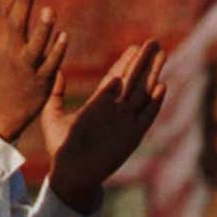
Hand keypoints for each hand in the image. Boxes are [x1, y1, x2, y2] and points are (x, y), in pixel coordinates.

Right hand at [0, 0, 68, 141]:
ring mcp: (28, 68)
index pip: (3, 13)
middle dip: (24, 0)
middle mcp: (12, 54)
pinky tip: (64, 35)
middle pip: (18, 23)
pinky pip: (51, 64)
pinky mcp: (43, 81)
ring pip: (36, 46)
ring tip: (49, 10)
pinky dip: (57, 51)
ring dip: (42, 28)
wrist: (1, 118)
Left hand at [44, 40, 165, 213]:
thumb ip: (56, 94)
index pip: (116, 77)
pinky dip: (155, 102)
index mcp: (99, 104)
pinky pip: (146, 116)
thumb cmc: (61, 148)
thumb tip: (55, 70)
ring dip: (153, 73)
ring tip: (162, 54)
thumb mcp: (53, 116)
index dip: (125, 62)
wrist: (70, 175)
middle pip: (133, 80)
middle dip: (144, 61)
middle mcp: (115, 110)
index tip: (134, 46)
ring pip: (143, 93)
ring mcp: (125, 122)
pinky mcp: (132, 137)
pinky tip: (162, 85)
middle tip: (154, 42)